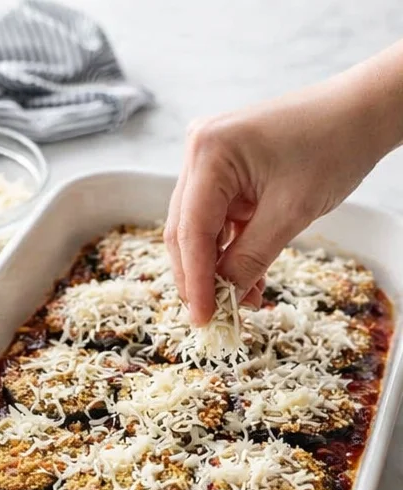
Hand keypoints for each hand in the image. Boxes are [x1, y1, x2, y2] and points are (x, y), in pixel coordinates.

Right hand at [165, 42, 402, 321]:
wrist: (362, 112)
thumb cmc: (334, 145)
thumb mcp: (290, 212)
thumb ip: (249, 259)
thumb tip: (223, 298)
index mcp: (209, 151)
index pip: (191, 230)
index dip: (196, 281)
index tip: (204, 319)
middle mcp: (199, 151)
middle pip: (186, 231)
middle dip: (201, 276)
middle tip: (216, 316)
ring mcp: (210, 160)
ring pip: (199, 230)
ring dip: (218, 268)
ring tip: (241, 300)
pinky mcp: (226, 171)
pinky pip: (219, 220)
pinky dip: (231, 251)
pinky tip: (248, 278)